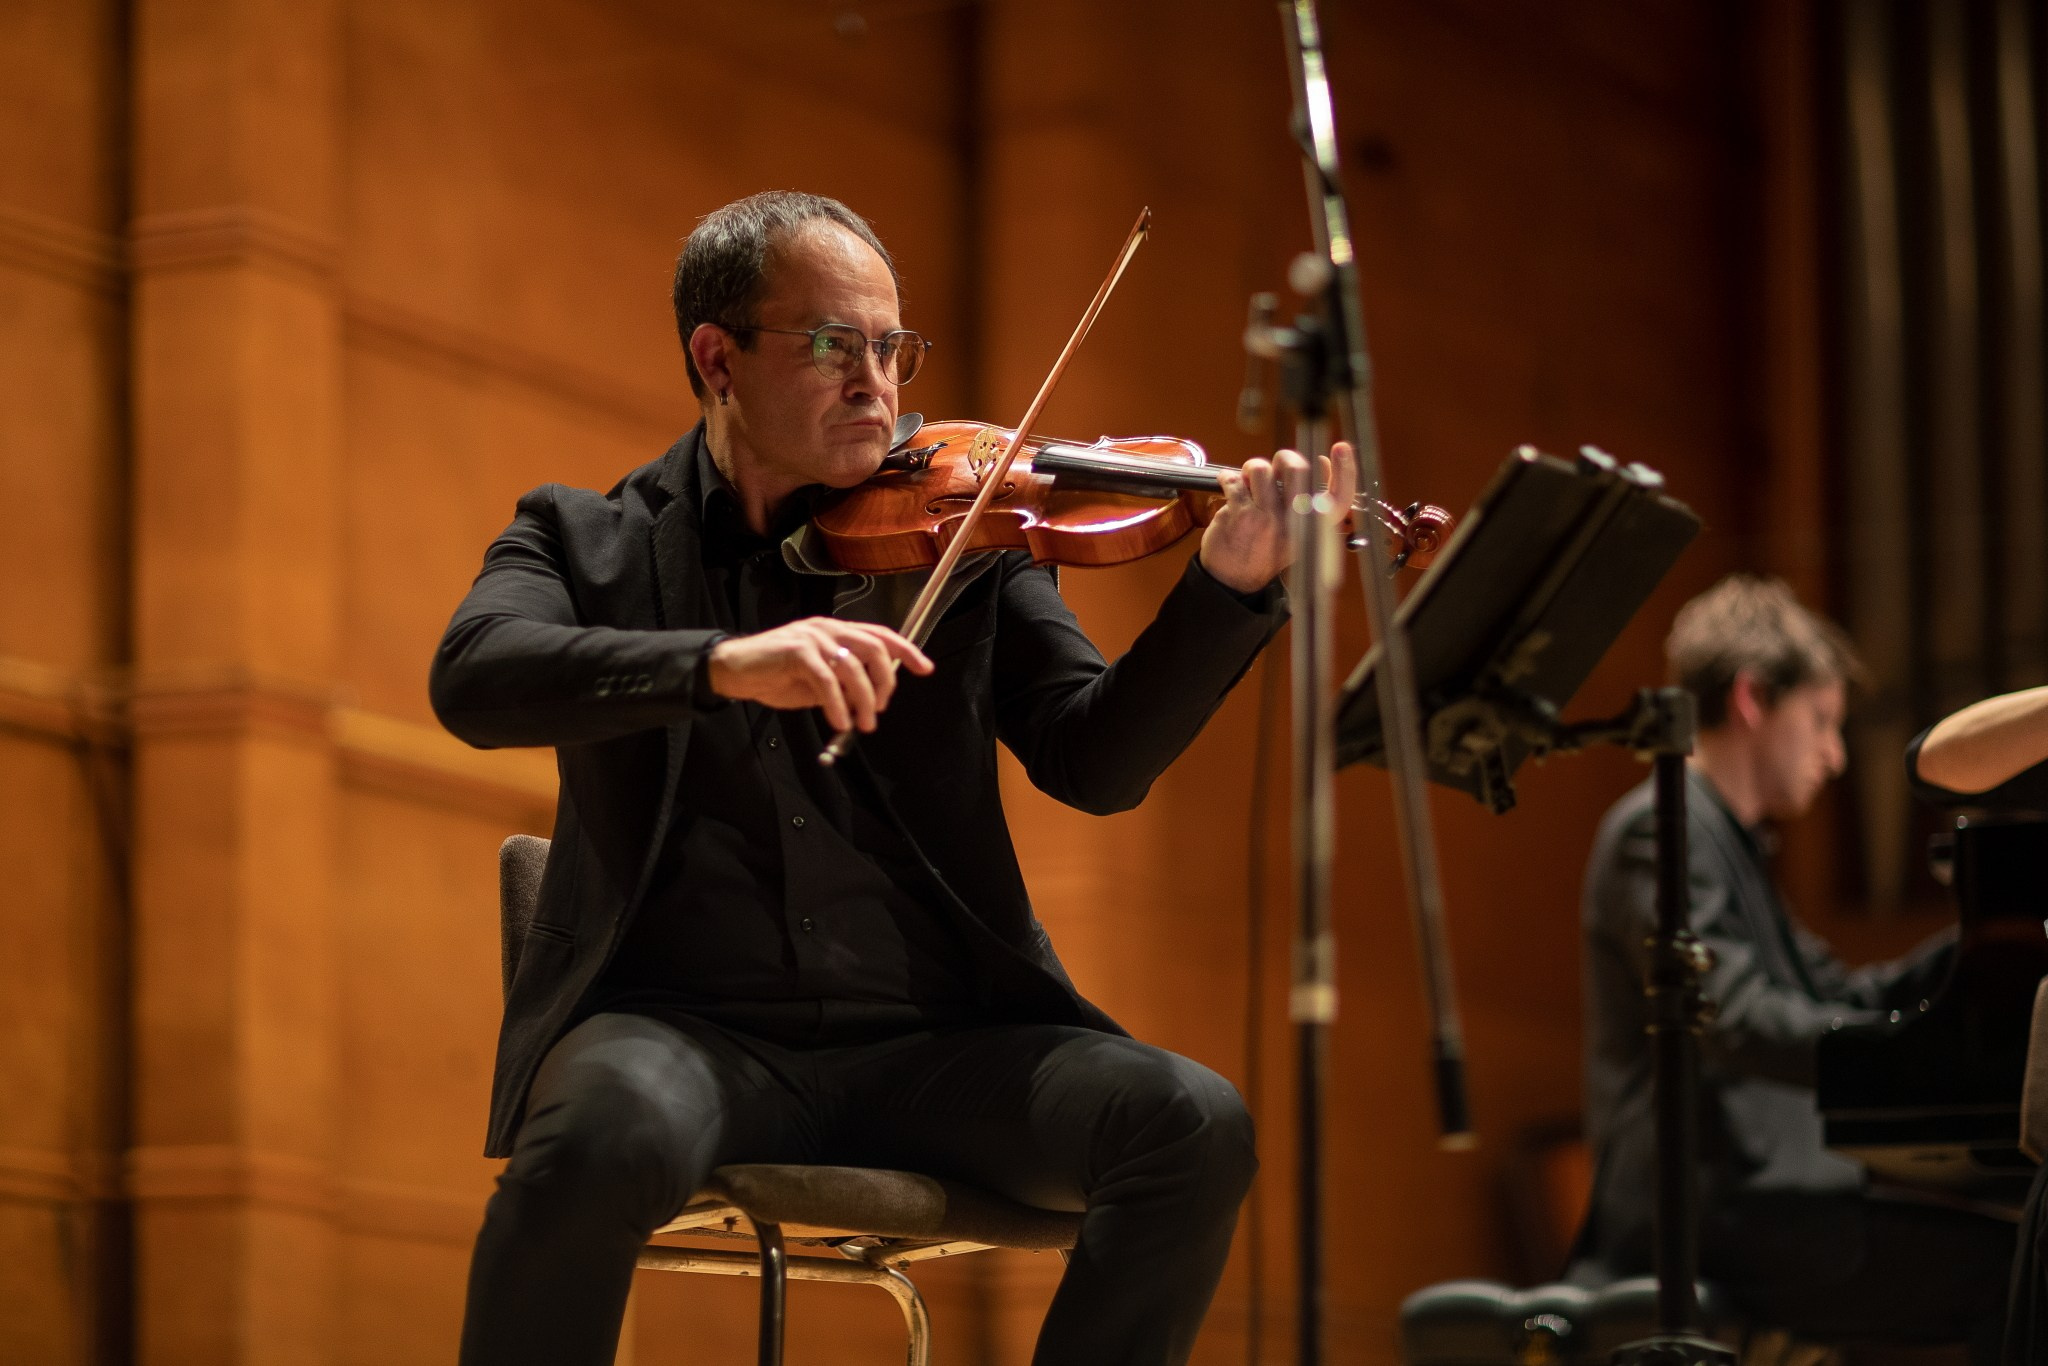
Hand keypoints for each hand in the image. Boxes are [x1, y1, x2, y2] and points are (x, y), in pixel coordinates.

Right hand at [705, 619, 933, 732]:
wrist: (735, 670)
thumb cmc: (776, 675)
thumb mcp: (818, 681)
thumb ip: (844, 683)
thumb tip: (869, 700)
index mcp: (837, 631)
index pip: (881, 634)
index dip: (906, 651)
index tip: (925, 669)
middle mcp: (829, 629)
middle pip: (875, 649)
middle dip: (885, 684)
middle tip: (879, 710)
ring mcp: (813, 637)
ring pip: (854, 667)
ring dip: (864, 701)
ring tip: (862, 724)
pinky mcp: (797, 651)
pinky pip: (827, 680)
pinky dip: (837, 704)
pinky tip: (838, 722)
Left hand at [1197, 441, 1357, 592]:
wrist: (1233, 580)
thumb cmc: (1265, 552)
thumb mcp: (1299, 536)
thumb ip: (1311, 504)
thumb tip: (1321, 463)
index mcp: (1313, 530)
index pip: (1341, 498)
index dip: (1346, 470)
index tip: (1341, 448)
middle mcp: (1294, 524)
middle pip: (1299, 470)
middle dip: (1284, 457)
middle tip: (1276, 464)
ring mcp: (1266, 519)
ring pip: (1261, 469)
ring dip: (1251, 469)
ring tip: (1248, 481)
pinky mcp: (1240, 515)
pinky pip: (1234, 480)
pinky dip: (1228, 479)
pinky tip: (1229, 486)